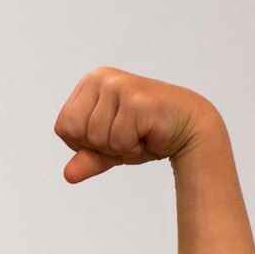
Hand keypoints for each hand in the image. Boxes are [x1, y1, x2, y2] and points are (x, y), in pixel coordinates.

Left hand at [55, 68, 218, 182]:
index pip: (63, 127)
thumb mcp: (110, 148)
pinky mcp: (135, 100)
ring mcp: (117, 86)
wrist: (191, 127)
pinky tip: (149, 133)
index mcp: (90, 83)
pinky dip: (133, 147)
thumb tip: (68, 175)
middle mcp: (100, 78)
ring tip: (140, 132)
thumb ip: (87, 158)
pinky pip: (118, 140)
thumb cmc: (148, 134)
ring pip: (96, 137)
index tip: (113, 133)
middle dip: (102, 145)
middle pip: (75, 132)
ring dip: (120, 146)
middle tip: (129, 133)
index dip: (85, 142)